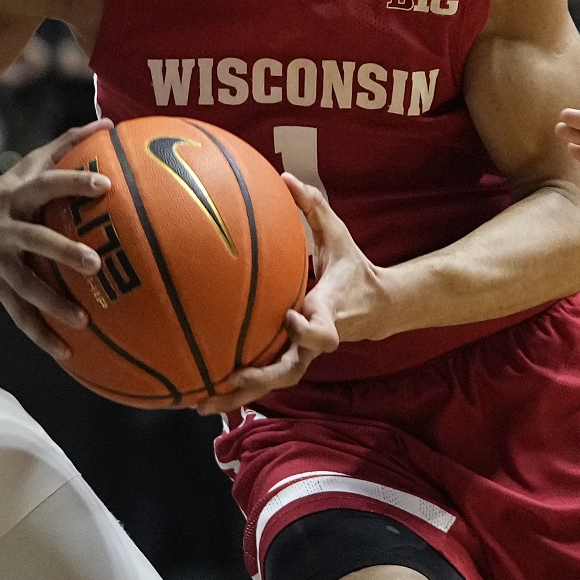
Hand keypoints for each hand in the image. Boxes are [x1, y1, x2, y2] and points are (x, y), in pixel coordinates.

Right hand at [0, 120, 111, 360]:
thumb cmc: (3, 193)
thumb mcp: (27, 166)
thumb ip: (66, 144)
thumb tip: (107, 122)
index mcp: (17, 196)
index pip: (48, 184)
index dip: (74, 183)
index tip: (105, 185)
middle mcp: (5, 228)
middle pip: (34, 239)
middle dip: (63, 251)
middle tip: (96, 263)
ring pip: (25, 285)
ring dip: (52, 304)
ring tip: (83, 320)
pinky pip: (19, 315)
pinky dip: (41, 335)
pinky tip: (68, 352)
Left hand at [196, 174, 358, 411]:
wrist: (377, 306)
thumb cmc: (352, 268)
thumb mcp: (339, 235)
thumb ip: (315, 207)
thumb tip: (286, 176)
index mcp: (327, 311)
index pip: (324, 332)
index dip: (309, 330)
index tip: (290, 317)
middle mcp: (312, 339)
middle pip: (292, 370)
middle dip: (263, 378)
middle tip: (233, 378)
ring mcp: (302, 354)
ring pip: (274, 383)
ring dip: (240, 396)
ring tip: (202, 403)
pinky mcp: (291, 358)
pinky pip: (264, 380)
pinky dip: (237, 393)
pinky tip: (202, 397)